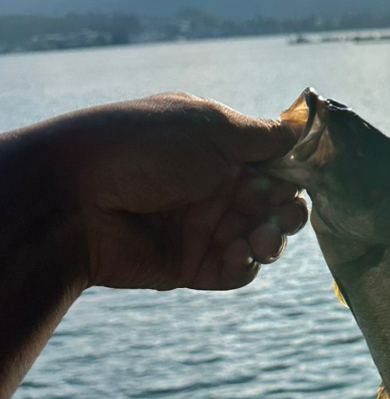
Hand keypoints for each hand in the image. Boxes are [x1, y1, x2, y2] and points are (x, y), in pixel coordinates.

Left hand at [48, 92, 308, 290]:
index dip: (292, 173)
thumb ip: (263, 135)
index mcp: (217, 147)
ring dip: (271, 239)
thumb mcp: (211, 127)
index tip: (301, 177)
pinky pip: (236, 271)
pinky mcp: (191, 265)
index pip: (273, 164)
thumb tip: (303, 129)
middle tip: (282, 213)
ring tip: (260, 238)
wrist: (77, 198)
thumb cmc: (145, 148)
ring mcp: (202, 227)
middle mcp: (213, 186)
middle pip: (273, 204)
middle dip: (287, 210)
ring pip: (261, 240)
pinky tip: (235, 253)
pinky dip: (245, 264)